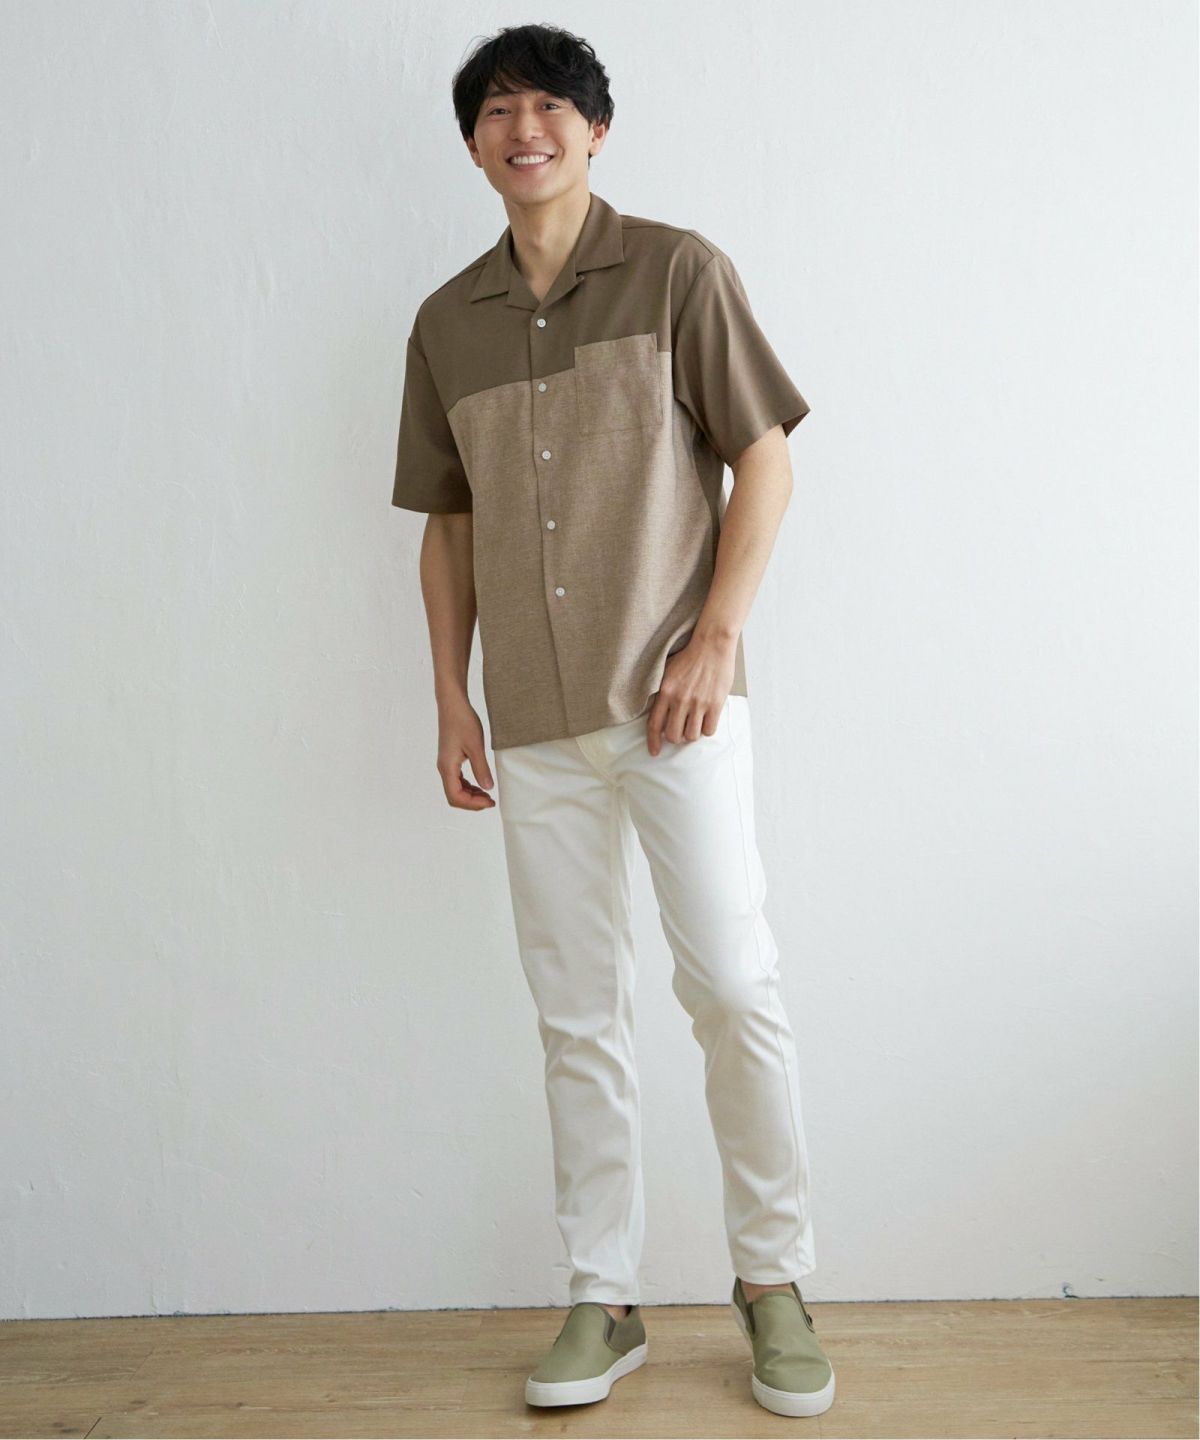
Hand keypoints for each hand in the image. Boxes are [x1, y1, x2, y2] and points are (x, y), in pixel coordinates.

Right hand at [436, 697, 495, 808]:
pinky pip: (457, 780)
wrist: (452, 704)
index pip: (456, 797)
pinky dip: (469, 786)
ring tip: (488, 794)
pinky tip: (481, 784)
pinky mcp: (450, 759)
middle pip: (454, 796)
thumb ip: (481, 769)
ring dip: (471, 795)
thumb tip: (488, 788)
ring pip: (455, 789)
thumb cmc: (463, 721)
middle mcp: (444, 768)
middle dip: (472, 802)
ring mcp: (446, 764)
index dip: (473, 804)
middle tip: (491, 801)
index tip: (490, 801)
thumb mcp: (476, 746)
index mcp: (447, 767)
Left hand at [645, 638, 735, 755]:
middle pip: (674, 735)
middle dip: (676, 737)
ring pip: (691, 736)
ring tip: (694, 723)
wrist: (712, 645)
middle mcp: (680, 700)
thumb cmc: (689, 657)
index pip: (654, 725)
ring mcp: (698, 703)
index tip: (654, 752)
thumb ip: (660, 691)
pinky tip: (706, 720)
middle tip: (680, 730)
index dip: (653, 742)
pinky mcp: (715, 704)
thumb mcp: (666, 671)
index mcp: (665, 692)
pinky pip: (709, 730)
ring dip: (692, 733)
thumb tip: (653, 710)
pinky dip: (707, 729)